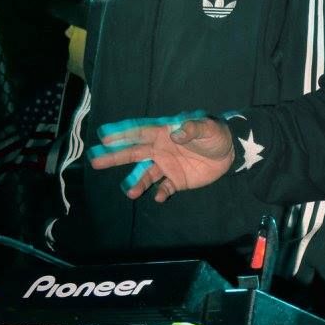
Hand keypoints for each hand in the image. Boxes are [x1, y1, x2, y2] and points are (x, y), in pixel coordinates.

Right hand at [88, 112, 234, 201]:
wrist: (230, 152)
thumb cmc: (216, 134)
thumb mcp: (207, 127)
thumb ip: (192, 128)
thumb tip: (176, 133)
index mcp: (165, 132)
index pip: (140, 132)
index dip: (123, 133)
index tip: (104, 135)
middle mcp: (161, 149)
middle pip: (134, 153)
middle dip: (115, 156)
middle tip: (95, 159)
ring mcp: (167, 165)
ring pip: (146, 174)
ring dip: (137, 182)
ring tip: (129, 191)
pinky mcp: (177, 180)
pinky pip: (164, 188)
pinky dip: (160, 192)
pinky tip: (157, 197)